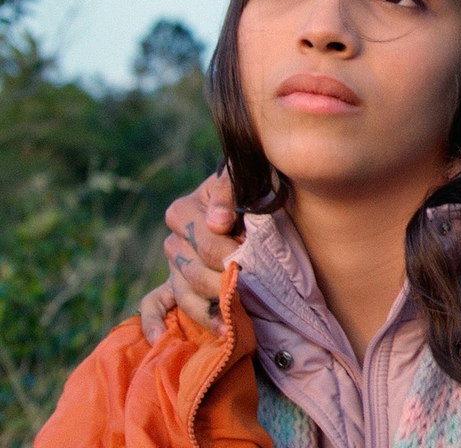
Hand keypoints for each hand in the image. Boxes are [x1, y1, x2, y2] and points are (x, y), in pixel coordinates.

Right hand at [141, 171, 240, 342]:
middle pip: (193, 272)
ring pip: (181, 293)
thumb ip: (228, 192)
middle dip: (220, 285)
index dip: (228, 254)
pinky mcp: (172, 284)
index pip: (205, 242)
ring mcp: (173, 265)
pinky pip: (153, 305)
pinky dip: (152, 323)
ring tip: (226, 327)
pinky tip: (158, 338)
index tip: (247, 261)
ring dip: (202, 312)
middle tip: (242, 295)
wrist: (248, 198)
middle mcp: (174, 241)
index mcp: (184, 211)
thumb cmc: (249, 188)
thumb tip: (217, 223)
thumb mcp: (242, 180)